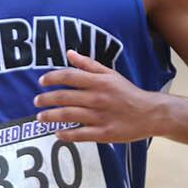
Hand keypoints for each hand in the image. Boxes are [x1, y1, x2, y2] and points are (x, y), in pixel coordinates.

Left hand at [34, 50, 162, 143]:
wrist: (151, 113)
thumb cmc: (128, 92)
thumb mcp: (110, 74)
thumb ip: (88, 64)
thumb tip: (69, 53)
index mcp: (99, 82)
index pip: (70, 77)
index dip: (52, 78)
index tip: (41, 82)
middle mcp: (98, 98)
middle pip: (65, 97)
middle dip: (46, 99)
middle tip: (36, 101)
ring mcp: (100, 117)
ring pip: (69, 115)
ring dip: (51, 116)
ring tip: (40, 117)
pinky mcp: (104, 133)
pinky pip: (80, 134)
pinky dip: (66, 135)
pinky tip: (57, 133)